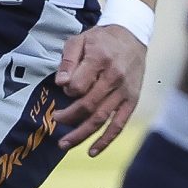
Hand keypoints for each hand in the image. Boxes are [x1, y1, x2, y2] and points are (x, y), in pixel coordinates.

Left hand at [54, 24, 145, 155]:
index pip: (79, 85)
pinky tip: (92, 151)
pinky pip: (119, 124)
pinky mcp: (132, 101)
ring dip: (82, 134)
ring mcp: (125, 92)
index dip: (67, 91)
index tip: (63, 89)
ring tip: (64, 144)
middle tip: (55, 120)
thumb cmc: (100, 40)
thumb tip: (61, 84)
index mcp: (100, 60)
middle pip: (89, 105)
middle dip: (69, 117)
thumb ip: (68, 61)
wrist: (132, 36)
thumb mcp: (79, 40)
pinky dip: (106, 140)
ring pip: (102, 119)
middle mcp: (114, 78)